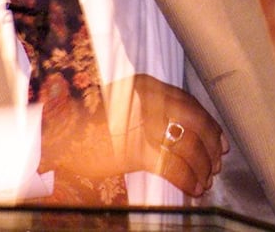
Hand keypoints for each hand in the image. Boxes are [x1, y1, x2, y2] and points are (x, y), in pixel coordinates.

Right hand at [38, 73, 227, 198]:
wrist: (54, 135)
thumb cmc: (87, 124)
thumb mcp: (125, 107)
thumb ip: (153, 112)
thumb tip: (182, 133)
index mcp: (149, 86)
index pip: (190, 103)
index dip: (209, 124)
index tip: (220, 142)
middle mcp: (150, 100)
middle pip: (196, 120)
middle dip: (211, 144)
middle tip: (216, 164)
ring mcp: (143, 124)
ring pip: (187, 143)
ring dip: (201, 165)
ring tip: (205, 181)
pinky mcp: (135, 150)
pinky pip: (172, 164)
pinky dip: (187, 178)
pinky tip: (192, 188)